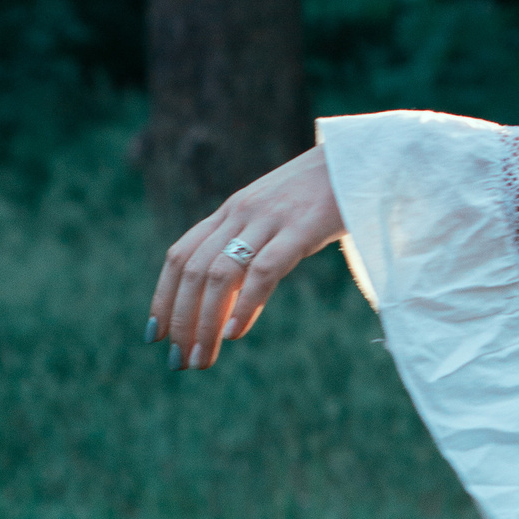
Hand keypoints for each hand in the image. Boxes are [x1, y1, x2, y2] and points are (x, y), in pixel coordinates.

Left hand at [147, 145, 343, 369]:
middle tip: (178, 360)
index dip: (163, 297)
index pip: (180, 255)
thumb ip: (252, 247)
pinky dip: (244, 305)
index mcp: (230, 211)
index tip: (156, 334)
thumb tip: (232, 301)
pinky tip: (234, 332)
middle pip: (192, 271)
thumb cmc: (322, 193)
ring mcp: (269, 219)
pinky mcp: (301, 227)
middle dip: (181, 320)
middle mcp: (240, 213)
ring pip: (219, 275)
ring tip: (202, 358)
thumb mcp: (276, 218)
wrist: (362, 158)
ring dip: (205, 323)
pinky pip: (263, 270)